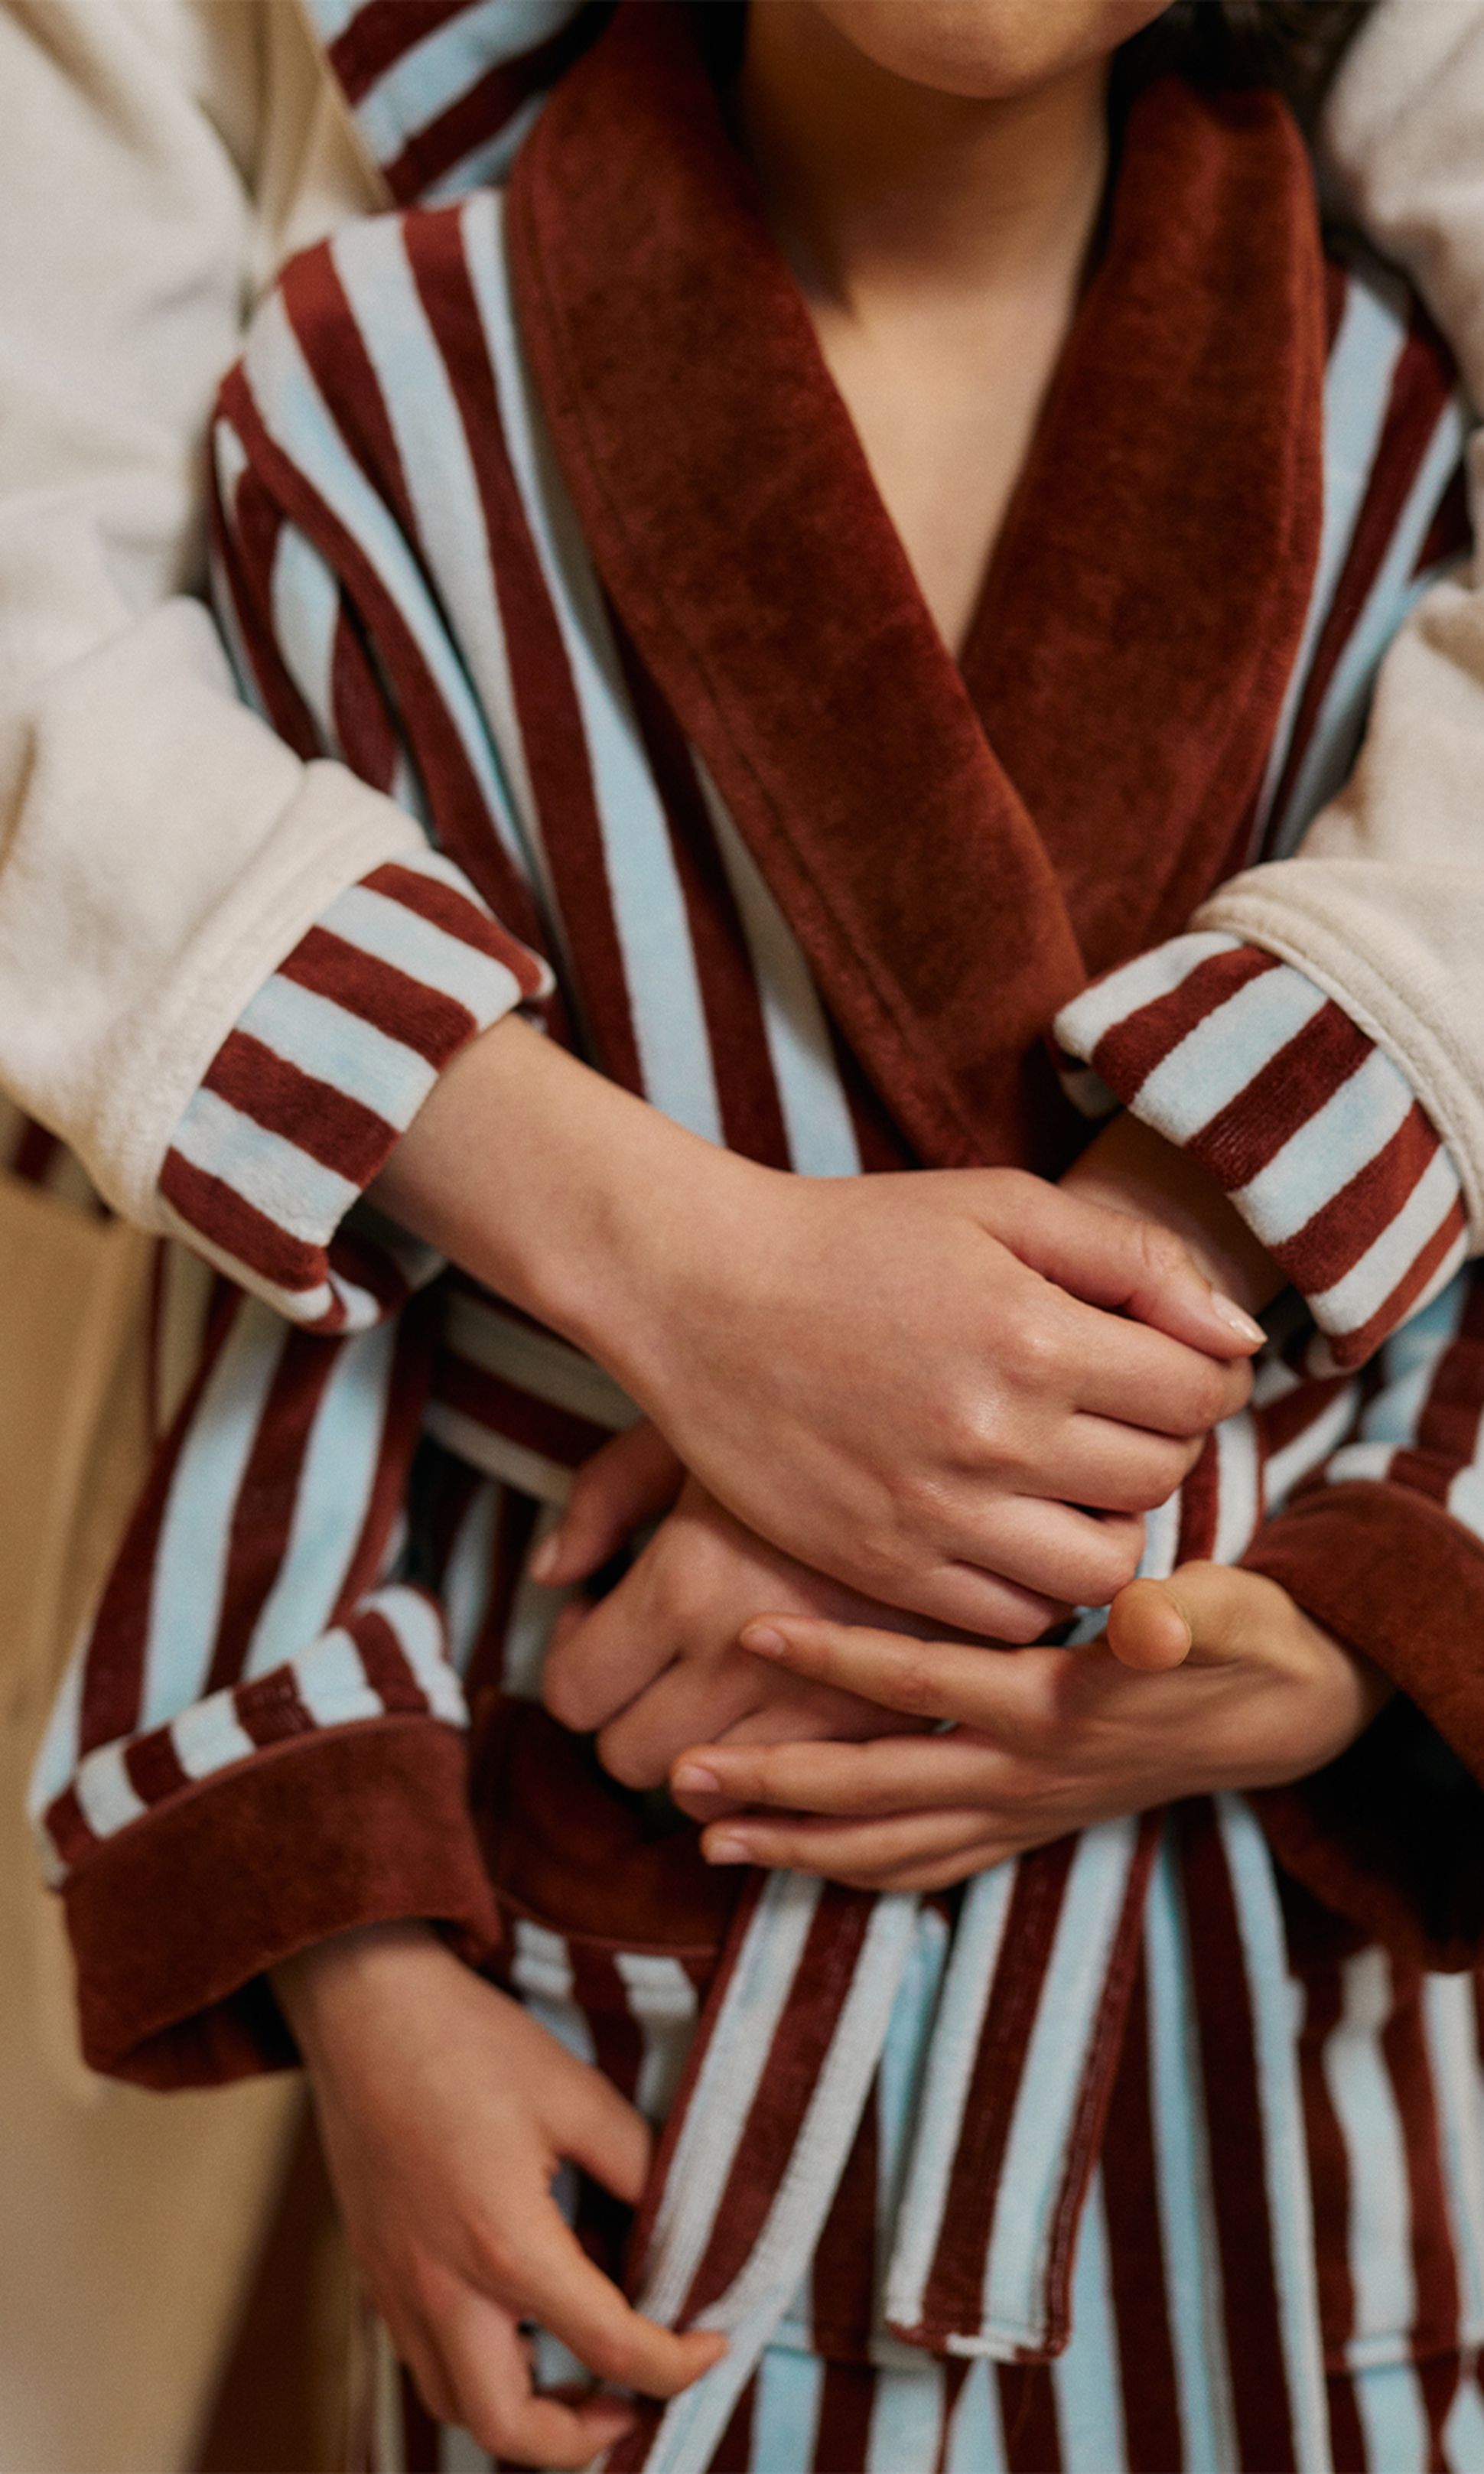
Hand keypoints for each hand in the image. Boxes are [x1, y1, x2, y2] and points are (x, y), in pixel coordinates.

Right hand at [273, 1923, 722, 2467]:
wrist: (365, 2007)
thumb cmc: (470, 2043)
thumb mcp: (578, 2094)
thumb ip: (640, 2170)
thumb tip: (681, 2227)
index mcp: (506, 2247)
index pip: (611, 2349)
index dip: (678, 2364)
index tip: (711, 2344)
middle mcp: (441, 2288)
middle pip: (508, 2428)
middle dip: (580, 2439)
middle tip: (629, 2403)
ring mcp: (395, 2287)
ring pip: (455, 2405)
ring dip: (523, 2415)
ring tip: (577, 2374)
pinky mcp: (373, 2272)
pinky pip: (424, 2360)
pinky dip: (477, 2373)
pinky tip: (516, 2326)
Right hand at [378, 1022, 1260, 1634]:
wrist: (698, 1292)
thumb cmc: (855, 1236)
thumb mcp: (1000, 1206)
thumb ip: (1135, 1257)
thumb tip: (1240, 1336)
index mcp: (1036, 1336)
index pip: (1201, 1393)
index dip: (1203, 1374)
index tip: (1164, 1359)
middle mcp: (995, 1436)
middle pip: (1162, 1479)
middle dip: (1159, 1443)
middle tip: (1112, 1410)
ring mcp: (938, 1514)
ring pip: (1105, 1570)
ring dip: (1109, 1526)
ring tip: (1070, 1479)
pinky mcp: (886, 1566)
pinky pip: (1015, 1617)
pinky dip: (1036, 1584)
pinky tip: (1010, 1526)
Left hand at [539, 1454, 936, 1788]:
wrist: (967, 1443)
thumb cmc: (812, 1417)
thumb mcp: (695, 1429)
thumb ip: (605, 1494)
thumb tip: (550, 1574)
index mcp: (686, 1585)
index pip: (575, 1693)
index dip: (570, 1661)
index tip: (598, 1621)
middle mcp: (746, 1663)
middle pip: (633, 1759)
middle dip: (624, 1712)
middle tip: (648, 1657)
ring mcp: (823, 1705)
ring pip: (712, 1800)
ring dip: (697, 1754)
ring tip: (713, 1685)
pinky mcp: (891, 1726)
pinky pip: (797, 1803)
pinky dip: (774, 1775)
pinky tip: (776, 1714)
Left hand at [663, 1564, 1389, 1891]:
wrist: (1292, 1717)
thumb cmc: (1249, 1640)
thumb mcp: (1232, 1614)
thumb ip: (1184, 1617)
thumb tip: (1145, 1622)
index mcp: (1054, 1705)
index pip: (922, 1677)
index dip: (836, 1654)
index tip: (747, 1628)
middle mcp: (1026, 1772)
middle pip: (879, 1783)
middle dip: (776, 1780)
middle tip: (674, 1771)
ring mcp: (1024, 1810)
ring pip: (891, 1843)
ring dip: (796, 1843)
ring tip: (703, 1838)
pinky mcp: (1029, 1828)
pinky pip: (928, 1866)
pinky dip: (857, 1871)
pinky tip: (795, 1863)